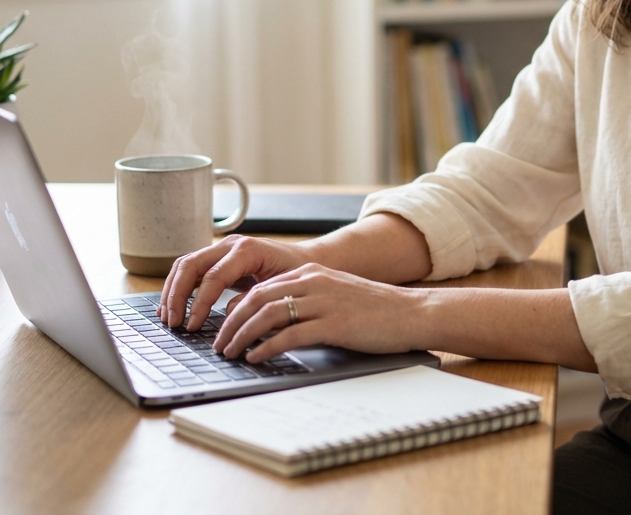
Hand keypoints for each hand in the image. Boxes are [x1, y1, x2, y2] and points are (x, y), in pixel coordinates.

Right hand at [157, 235, 311, 329]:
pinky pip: (191, 269)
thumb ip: (254, 300)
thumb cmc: (296, 274)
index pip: (212, 277)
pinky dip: (178, 286)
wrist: (306, 260)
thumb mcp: (279, 289)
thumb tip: (227, 315)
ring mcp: (222, 248)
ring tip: (167, 316)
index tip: (192, 326)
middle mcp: (231, 245)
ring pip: (185, 264)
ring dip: (172, 290)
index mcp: (247, 250)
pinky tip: (172, 306)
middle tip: (173, 322)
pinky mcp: (218, 257)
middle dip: (177, 295)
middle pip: (190, 265)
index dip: (199, 303)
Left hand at [213, 263, 425, 362]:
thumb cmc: (375, 310)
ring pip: (268, 315)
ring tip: (230, 353)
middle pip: (257, 299)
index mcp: (312, 273)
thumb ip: (306, 301)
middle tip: (219, 344)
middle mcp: (313, 282)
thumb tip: (272, 323)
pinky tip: (256, 358)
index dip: (237, 309)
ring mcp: (324, 302)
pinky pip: (290, 335)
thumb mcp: (335, 296)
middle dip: (231, 323)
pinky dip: (267, 347)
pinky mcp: (334, 324)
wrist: (412, 313)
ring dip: (242, 336)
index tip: (223, 328)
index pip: (261, 288)